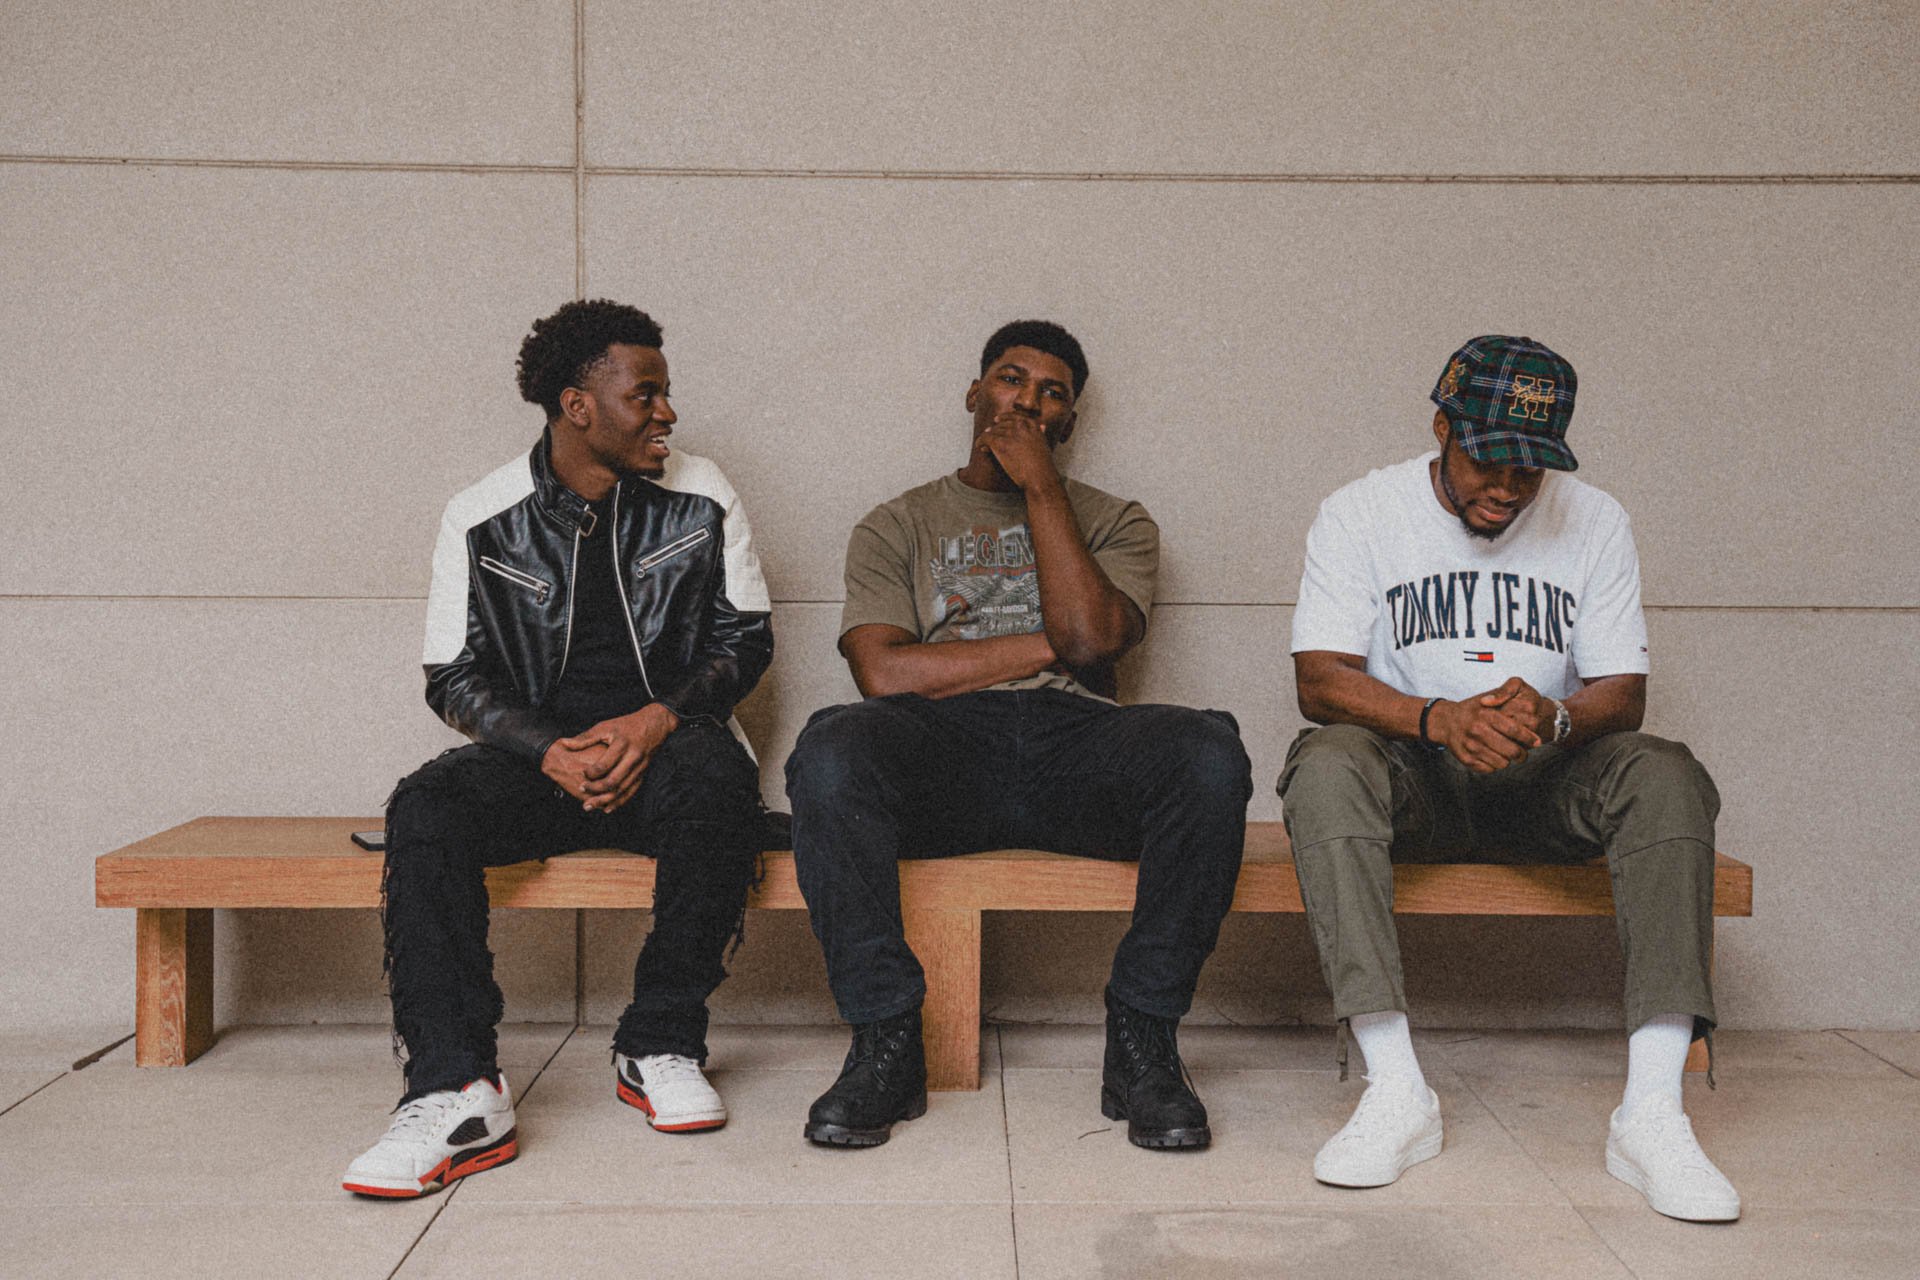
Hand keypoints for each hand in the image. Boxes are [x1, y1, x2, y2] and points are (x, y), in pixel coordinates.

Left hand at [542, 703, 679, 813]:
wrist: (655, 725)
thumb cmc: (626, 725)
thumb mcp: (606, 726)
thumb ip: (585, 737)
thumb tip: (564, 743)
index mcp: (622, 745)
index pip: (605, 764)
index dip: (591, 773)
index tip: (582, 774)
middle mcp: (632, 758)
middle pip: (614, 780)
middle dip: (596, 790)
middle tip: (582, 791)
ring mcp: (639, 768)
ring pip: (622, 789)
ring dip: (605, 800)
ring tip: (590, 806)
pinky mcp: (643, 774)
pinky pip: (631, 791)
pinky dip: (619, 802)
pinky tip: (607, 808)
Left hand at [975, 414, 1061, 491]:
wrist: (1039, 477)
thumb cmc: (1043, 465)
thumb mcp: (1045, 444)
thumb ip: (1040, 433)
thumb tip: (1042, 426)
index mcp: (1032, 425)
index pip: (1015, 416)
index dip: (1004, 418)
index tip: (997, 420)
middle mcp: (1021, 426)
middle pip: (1002, 424)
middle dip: (995, 429)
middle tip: (989, 434)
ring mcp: (1010, 434)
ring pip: (993, 431)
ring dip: (987, 437)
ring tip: (984, 444)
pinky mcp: (1000, 443)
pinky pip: (985, 438)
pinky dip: (980, 441)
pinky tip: (979, 446)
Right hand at [1430, 677, 1542, 772]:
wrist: (1445, 721)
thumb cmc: (1473, 710)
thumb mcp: (1488, 698)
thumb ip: (1508, 701)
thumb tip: (1529, 716)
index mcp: (1486, 715)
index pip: (1514, 729)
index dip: (1529, 738)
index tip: (1538, 742)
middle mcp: (1477, 730)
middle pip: (1511, 751)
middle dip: (1522, 754)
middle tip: (1523, 753)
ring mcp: (1471, 746)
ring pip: (1502, 763)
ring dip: (1507, 761)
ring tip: (1506, 754)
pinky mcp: (1466, 759)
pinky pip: (1490, 769)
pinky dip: (1494, 765)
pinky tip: (1492, 756)